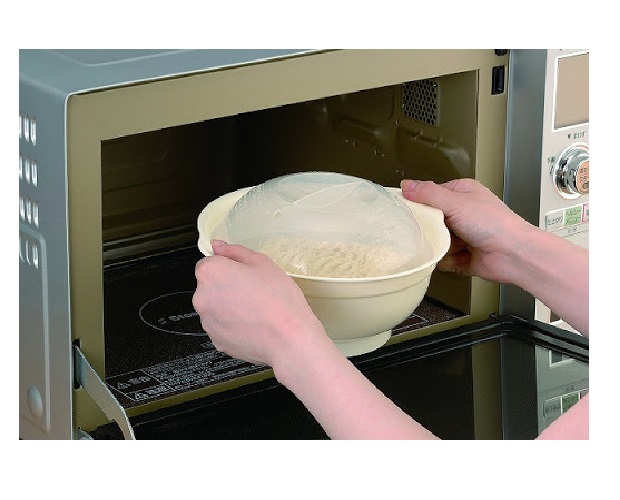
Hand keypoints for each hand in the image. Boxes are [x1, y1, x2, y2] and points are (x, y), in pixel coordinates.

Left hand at [192, 240, 325, 366]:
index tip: (246, 275)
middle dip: (227, 287)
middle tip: (254, 292)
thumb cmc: (278, 297)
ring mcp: (207, 321)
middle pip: (210, 286)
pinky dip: (233, 325)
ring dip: (229, 306)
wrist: (288, 338)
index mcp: (210, 273)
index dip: (229, 267)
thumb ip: (235, 252)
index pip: (210, 263)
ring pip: (216, 308)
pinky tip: (253, 326)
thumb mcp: (262, 263)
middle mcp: (201, 297)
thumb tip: (217, 246)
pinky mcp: (216, 340)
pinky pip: (222, 327)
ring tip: (255, 311)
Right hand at [401, 178, 532, 283]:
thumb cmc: (494, 224)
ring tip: (451, 245)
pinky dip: (448, 261)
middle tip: (434, 230)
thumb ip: (428, 194)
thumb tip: (406, 185)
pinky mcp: (463, 257)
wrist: (514, 254)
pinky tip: (458, 257)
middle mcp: (462, 214)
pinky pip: (443, 259)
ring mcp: (463, 236)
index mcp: (462, 194)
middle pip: (430, 221)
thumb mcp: (456, 202)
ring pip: (435, 241)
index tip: (410, 211)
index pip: (430, 195)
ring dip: (440, 246)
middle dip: (429, 229)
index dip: (419, 203)